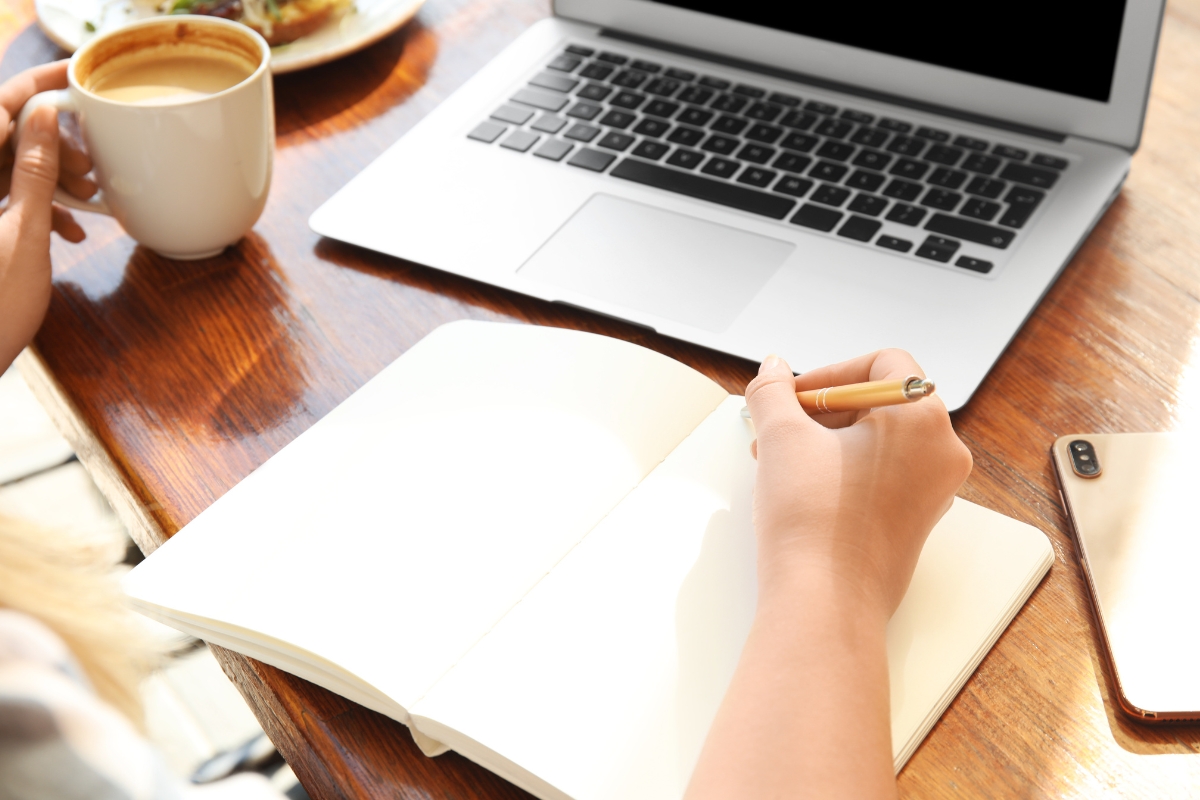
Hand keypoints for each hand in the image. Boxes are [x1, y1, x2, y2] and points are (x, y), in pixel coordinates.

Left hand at [0, 61, 95, 371]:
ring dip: (53, 175)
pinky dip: (41, 204)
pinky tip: (70, 227)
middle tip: (92, 161)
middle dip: (54, 141)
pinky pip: (8, 195)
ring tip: (88, 196)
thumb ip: (35, 170)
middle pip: (6, 134)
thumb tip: (46, 115)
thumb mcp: (25, 232)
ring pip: (11, 164)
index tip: (78, 77)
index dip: (38, 85)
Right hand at [684, 351, 970, 799]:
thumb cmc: (813, 522)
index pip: (884, 364)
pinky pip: (881, 478)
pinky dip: (842, 471)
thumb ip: (773, 392)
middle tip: (780, 425)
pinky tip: (799, 488)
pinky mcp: (912, 525)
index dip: (830, 372)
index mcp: (923, 419)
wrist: (822, 603)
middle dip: (821, 409)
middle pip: (881, 403)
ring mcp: (931, 493)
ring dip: (825, 441)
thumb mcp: (782, 437)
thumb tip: (772, 370)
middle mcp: (940, 454)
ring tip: (779, 458)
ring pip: (878, 443)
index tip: (794, 394)